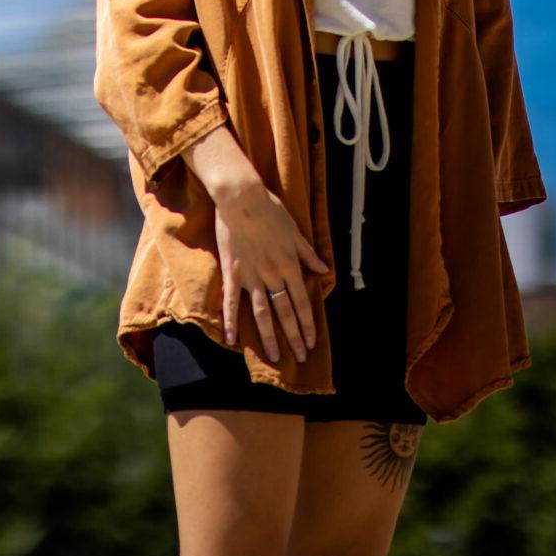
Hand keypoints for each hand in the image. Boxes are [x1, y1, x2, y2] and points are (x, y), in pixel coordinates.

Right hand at [211, 182, 329, 360]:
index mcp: (290, 265)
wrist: (241, 198)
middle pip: (285, 312)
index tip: (311, 342)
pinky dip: (231, 321)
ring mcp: (251, 276)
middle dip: (294, 337)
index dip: (307, 324)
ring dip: (269, 336)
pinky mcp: (232, 272)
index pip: (302, 302)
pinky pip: (231, 301)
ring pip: (262, 313)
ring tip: (274, 356)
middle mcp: (273, 275)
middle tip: (300, 358)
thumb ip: (307, 254)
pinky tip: (232, 339)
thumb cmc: (270, 209)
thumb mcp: (295, 231)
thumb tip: (324, 270)